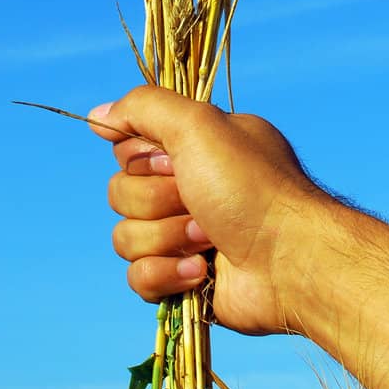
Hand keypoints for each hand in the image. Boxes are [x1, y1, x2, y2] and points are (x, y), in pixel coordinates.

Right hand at [88, 85, 329, 335]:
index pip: (128, 149)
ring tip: (210, 240)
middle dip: (158, 202)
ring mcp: (184, 237)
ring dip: (167, 238)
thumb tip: (98, 114)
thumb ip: (144, 107)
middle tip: (199, 202)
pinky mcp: (182, 281)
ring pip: (125, 238)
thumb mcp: (198, 124)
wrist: (290, 260)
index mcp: (193, 149)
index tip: (173, 161)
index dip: (142, 159)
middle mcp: (188, 189)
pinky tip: (203, 272)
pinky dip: (168, 274)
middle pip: (121, 194)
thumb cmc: (250, 187)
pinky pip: (139, 278)